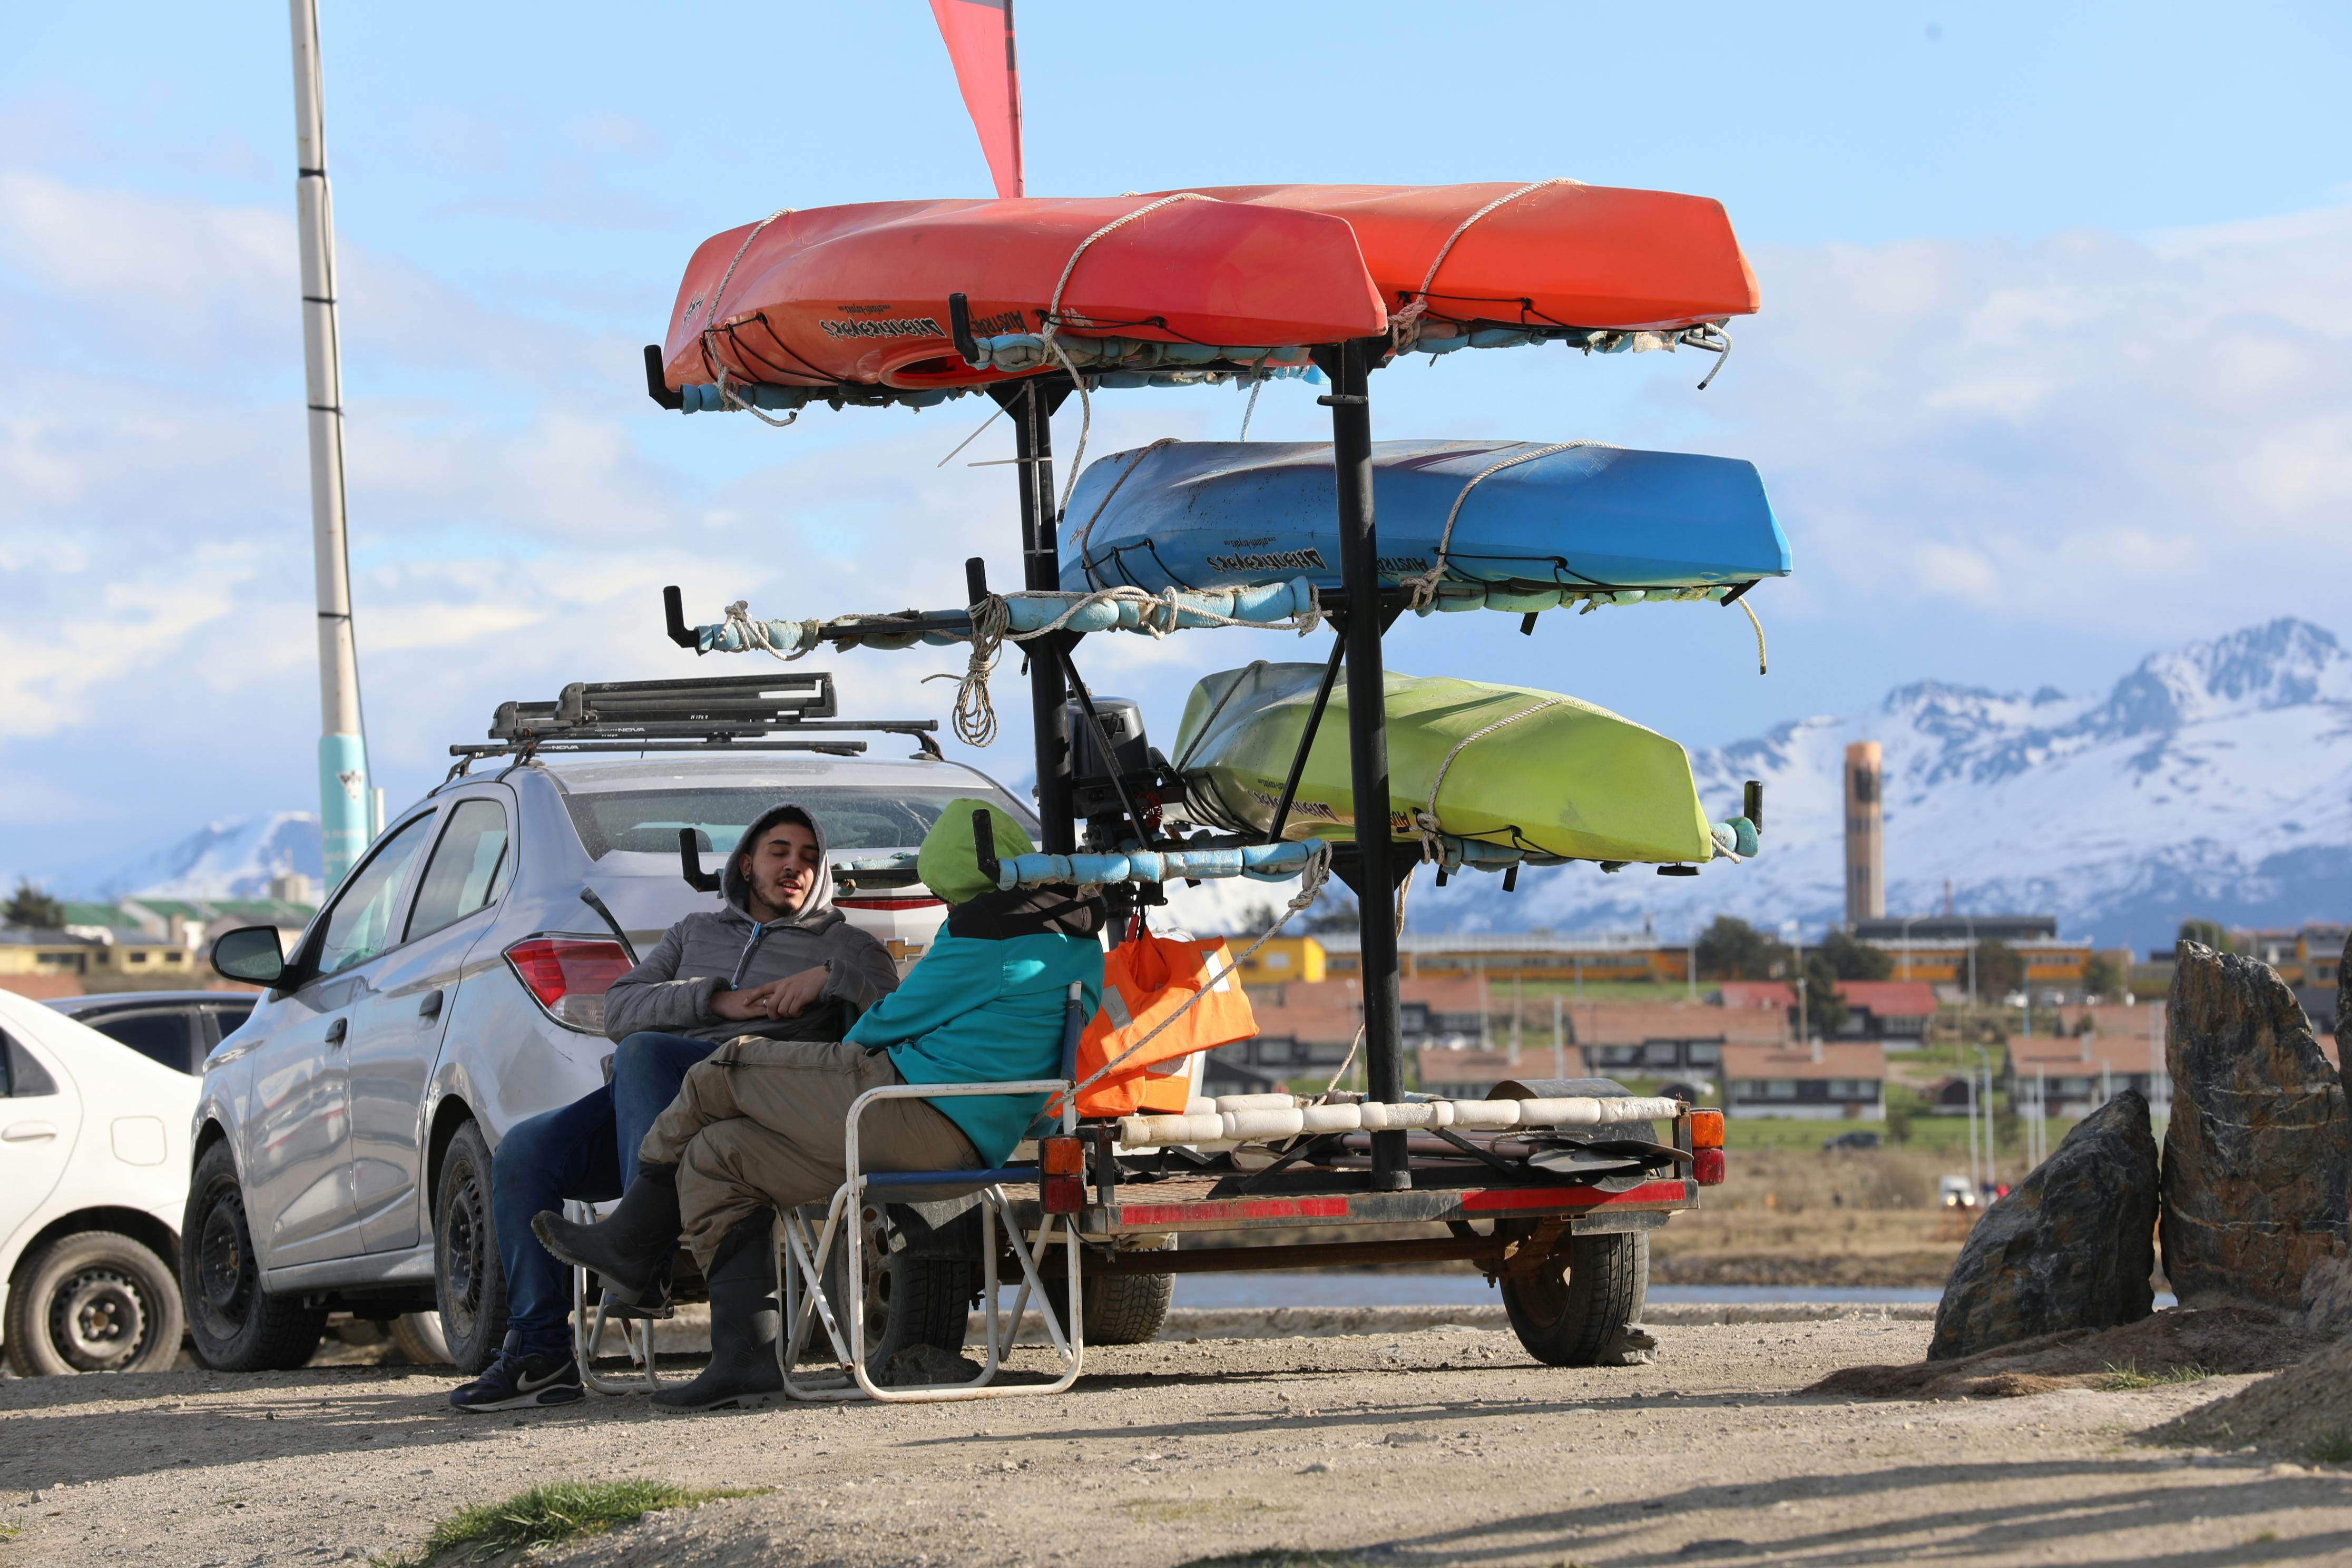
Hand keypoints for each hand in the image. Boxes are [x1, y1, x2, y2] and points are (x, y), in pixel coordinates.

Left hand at [711, 967, 828, 1022]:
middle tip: (779, 1016)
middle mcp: (783, 987)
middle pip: (770, 1005)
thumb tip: (776, 1005)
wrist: (820, 976)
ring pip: (782, 1010)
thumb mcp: (790, 983)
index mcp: (780, 983)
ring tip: (794, 1010)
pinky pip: (792, 1011)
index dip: (753, 996)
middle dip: (773, 1015)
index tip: (744, 1003)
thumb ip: (782, 992)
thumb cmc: (806, 980)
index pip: (762, 989)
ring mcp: (792, 992)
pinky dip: (796, 1014)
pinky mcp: (800, 997)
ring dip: (787, 1014)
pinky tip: (800, 1010)